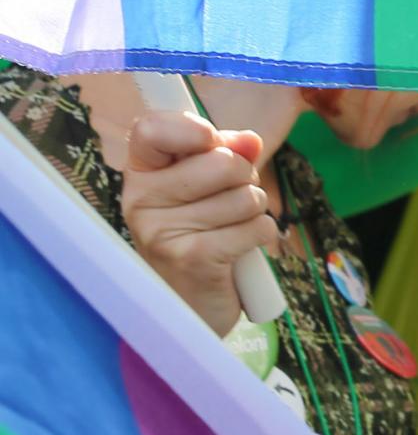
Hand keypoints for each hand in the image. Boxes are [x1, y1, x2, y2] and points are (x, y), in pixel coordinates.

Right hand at [120, 110, 274, 328]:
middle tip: (228, 204)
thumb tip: (250, 140)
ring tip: (228, 230)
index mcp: (141, 175)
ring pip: (247, 196)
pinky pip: (257, 227)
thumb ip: (227, 154)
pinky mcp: (191, 258)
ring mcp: (161, 231)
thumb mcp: (209, 188)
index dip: (192, 128)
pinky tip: (236, 252)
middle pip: (223, 161)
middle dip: (245, 179)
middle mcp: (140, 200)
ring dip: (253, 212)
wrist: (189, 306)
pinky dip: (260, 237)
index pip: (151, 128)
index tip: (211, 142)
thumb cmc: (202, 235)